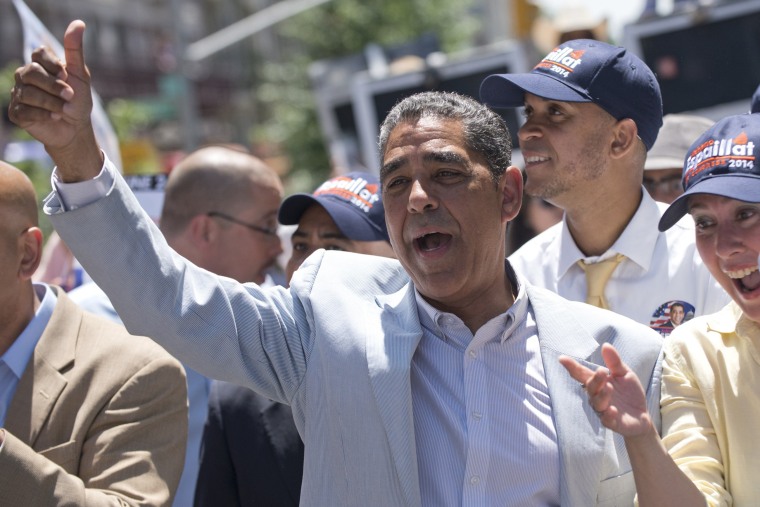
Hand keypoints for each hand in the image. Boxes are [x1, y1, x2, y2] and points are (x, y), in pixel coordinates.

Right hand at [8, 20, 101, 180]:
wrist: (76, 128)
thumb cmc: (78, 100)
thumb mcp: (80, 75)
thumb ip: (75, 50)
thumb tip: (78, 23)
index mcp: (40, 65)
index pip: (38, 54)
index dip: (53, 65)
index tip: (66, 75)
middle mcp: (26, 77)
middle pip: (31, 73)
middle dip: (53, 86)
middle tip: (70, 95)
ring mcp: (19, 94)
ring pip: (28, 94)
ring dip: (51, 103)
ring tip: (63, 110)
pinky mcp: (17, 113)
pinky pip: (24, 111)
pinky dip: (43, 115)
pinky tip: (53, 118)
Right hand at [559, 343, 652, 437]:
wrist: (642, 416)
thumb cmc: (629, 393)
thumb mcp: (625, 374)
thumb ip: (614, 362)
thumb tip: (605, 345)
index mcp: (598, 382)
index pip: (582, 373)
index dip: (572, 366)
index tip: (562, 358)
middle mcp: (597, 395)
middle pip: (590, 387)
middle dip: (595, 379)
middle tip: (602, 371)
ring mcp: (603, 409)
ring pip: (597, 403)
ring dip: (601, 395)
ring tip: (609, 388)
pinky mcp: (612, 422)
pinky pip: (606, 420)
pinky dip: (608, 415)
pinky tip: (613, 410)